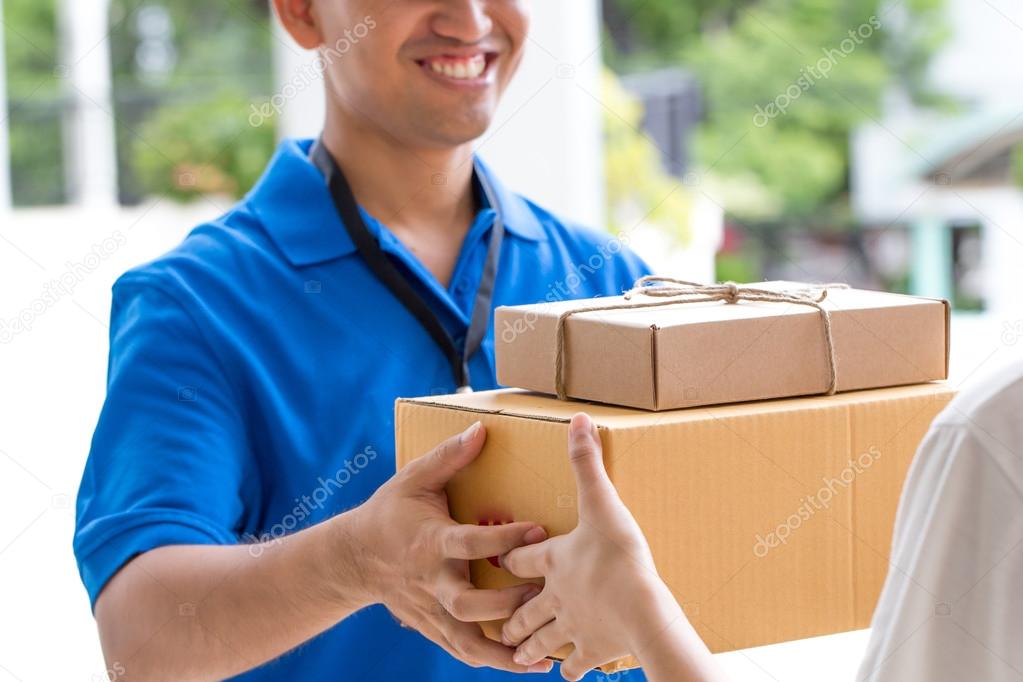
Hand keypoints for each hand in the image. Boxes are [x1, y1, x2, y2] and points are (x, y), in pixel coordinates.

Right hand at [350, 421, 553, 673]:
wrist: (354, 558)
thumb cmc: (389, 513)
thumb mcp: (414, 478)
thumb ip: (449, 457)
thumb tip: (481, 429)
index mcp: (431, 542)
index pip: (470, 543)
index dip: (503, 539)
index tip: (538, 530)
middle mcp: (432, 581)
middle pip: (467, 603)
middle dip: (506, 603)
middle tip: (542, 594)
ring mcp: (432, 610)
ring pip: (467, 640)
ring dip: (505, 650)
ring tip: (543, 653)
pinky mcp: (433, 627)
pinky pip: (464, 651)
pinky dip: (494, 661)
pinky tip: (527, 665)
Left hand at [499, 413, 694, 679]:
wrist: (640, 610)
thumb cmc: (620, 556)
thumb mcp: (602, 502)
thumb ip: (587, 461)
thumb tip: (576, 419)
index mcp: (551, 560)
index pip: (517, 558)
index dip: (505, 555)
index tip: (496, 558)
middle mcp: (553, 596)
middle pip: (523, 607)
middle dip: (511, 613)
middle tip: (499, 618)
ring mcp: (571, 626)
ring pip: (540, 639)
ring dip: (528, 644)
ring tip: (516, 651)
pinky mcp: (592, 649)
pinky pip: (576, 663)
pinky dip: (570, 668)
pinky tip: (567, 673)